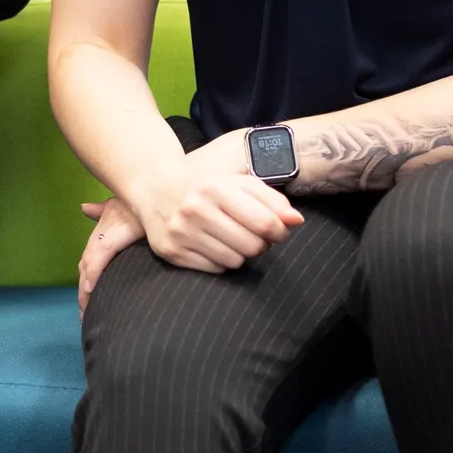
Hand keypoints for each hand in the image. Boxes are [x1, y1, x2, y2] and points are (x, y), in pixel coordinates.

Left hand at [78, 196, 145, 316]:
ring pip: (88, 267)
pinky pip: (98, 261)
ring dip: (85, 291)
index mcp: (102, 231)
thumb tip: (84, 207)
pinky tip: (90, 290)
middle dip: (83, 292)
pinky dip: (92, 276)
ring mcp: (104, 236)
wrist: (154, 194)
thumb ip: (102, 211)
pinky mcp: (111, 238)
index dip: (86, 279)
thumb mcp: (120, 206)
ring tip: (85, 311)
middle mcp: (99, 235)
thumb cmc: (140, 201)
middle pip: (85, 267)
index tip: (87, 300)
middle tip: (84, 315)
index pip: (89, 260)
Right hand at [129, 131, 303, 273]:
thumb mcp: (238, 182)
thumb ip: (271, 199)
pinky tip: (211, 244)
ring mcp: (180, 232)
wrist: (155, 187)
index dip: (279, 231)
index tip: (278, 230)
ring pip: (235, 261)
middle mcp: (194, 209)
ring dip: (240, 253)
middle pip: (252, 246)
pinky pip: (215, 269)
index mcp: (214, 187)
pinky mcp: (171, 252)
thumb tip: (296, 221)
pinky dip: (220, 260)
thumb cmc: (205, 186)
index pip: (264, 222)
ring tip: (230, 237)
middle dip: (260, 243)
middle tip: (251, 234)